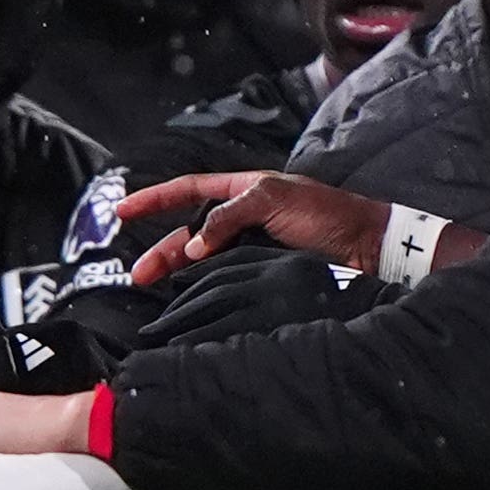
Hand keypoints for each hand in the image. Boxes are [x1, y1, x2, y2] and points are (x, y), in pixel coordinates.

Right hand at [117, 171, 419, 285]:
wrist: (368, 250)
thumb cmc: (328, 215)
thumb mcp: (274, 199)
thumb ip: (229, 216)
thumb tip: (193, 246)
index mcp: (245, 190)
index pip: (189, 189)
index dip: (154, 198)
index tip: (121, 209)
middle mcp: (244, 219)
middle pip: (190, 232)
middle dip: (161, 251)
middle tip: (138, 277)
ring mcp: (253, 248)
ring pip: (204, 261)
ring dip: (179, 275)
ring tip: (156, 292)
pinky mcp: (263, 273)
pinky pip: (225, 280)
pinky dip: (205, 289)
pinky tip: (190, 300)